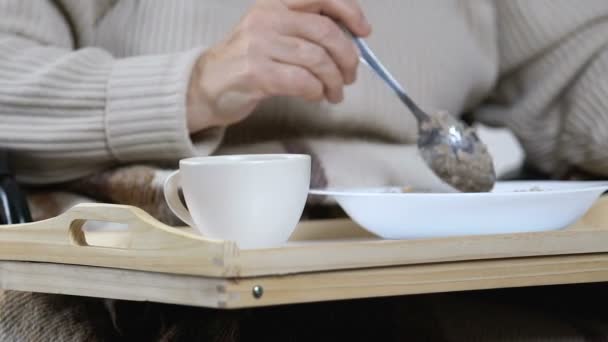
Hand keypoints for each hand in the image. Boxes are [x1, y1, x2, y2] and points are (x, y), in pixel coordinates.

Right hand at [186, 0, 370, 132]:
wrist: (206, 86)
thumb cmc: (245, 62)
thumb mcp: (271, 33)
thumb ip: (304, 32)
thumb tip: (348, 45)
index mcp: (274, 4)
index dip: (350, 12)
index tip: (364, 32)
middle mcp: (267, 18)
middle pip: (326, 32)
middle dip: (347, 58)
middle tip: (349, 76)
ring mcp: (260, 44)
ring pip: (317, 60)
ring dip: (333, 81)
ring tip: (334, 93)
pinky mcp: (257, 72)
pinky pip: (303, 81)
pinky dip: (316, 91)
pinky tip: (315, 96)